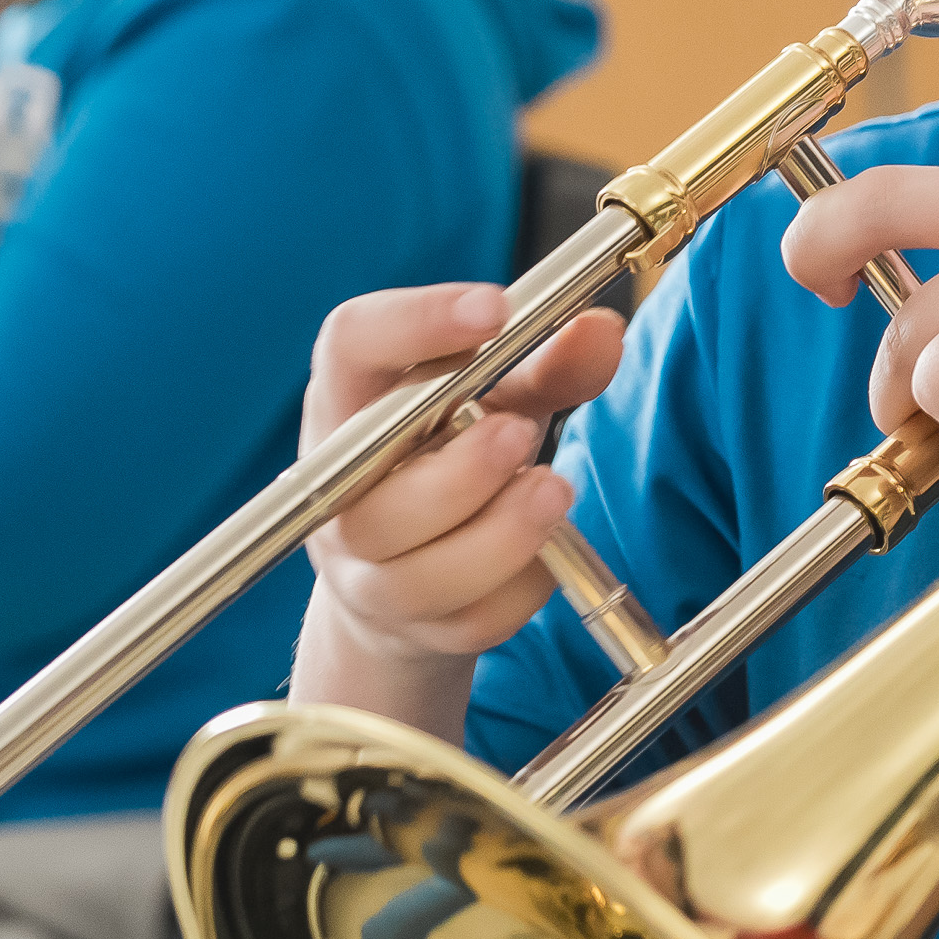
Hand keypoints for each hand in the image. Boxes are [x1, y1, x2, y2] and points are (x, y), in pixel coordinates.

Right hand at [295, 283, 630, 666]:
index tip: (494, 309)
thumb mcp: (500, 400)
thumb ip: (551, 366)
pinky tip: (547, 555)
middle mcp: (337, 487)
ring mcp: (364, 570)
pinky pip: (467, 621)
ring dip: (497, 534)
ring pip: (414, 572)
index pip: (350, 342)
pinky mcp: (407, 630)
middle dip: (458, 464)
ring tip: (553, 493)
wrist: (411, 573)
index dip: (416, 322)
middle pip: (368, 482)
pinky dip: (520, 589)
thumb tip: (602, 331)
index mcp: (349, 399)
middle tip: (522, 434)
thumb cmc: (450, 457)